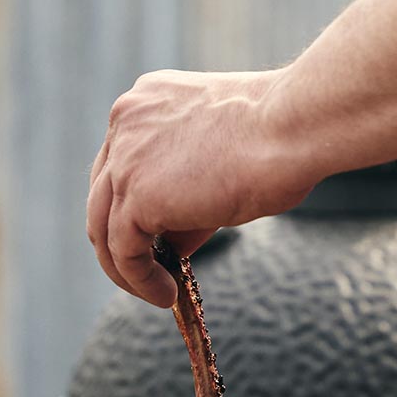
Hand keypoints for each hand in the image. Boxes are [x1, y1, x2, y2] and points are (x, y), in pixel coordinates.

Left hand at [87, 69, 314, 305]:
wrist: (293, 127)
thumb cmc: (280, 137)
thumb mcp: (221, 160)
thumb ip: (189, 194)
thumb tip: (174, 243)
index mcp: (146, 101)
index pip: (121, 163)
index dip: (134, 205)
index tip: (157, 237)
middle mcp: (125, 122)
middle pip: (103, 195)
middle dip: (123, 239)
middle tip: (150, 272)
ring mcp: (125, 158)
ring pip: (104, 228)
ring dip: (127, 269)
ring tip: (158, 293)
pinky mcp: (136, 196)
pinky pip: (123, 252)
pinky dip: (140, 280)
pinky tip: (167, 295)